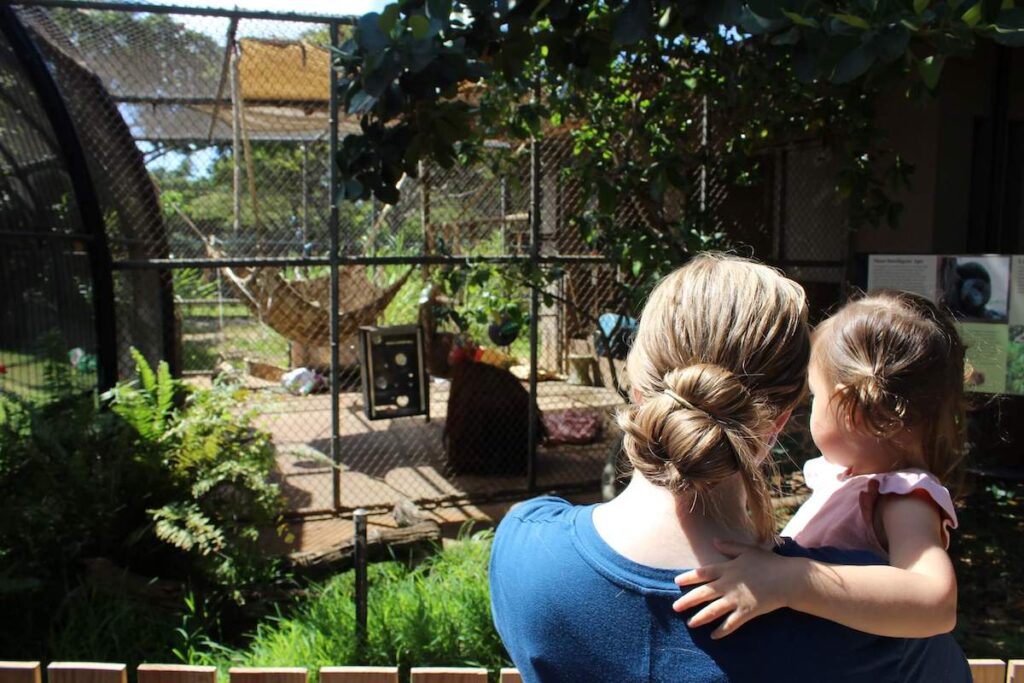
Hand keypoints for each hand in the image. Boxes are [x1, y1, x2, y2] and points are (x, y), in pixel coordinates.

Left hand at [671, 539, 793, 638]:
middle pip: (703, 593)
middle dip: (687, 601)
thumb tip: (714, 541)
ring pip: (713, 610)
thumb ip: (730, 546)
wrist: (788, 579)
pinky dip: (721, 631)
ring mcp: (736, 599)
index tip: (676, 581)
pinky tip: (713, 636)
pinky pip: (731, 624)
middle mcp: (728, 584)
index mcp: (727, 568)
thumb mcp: (748, 550)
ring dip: (700, 618)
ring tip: (690, 623)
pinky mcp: (746, 612)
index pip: (703, 573)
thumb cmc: (769, 563)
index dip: (689, 577)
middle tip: (675, 607)